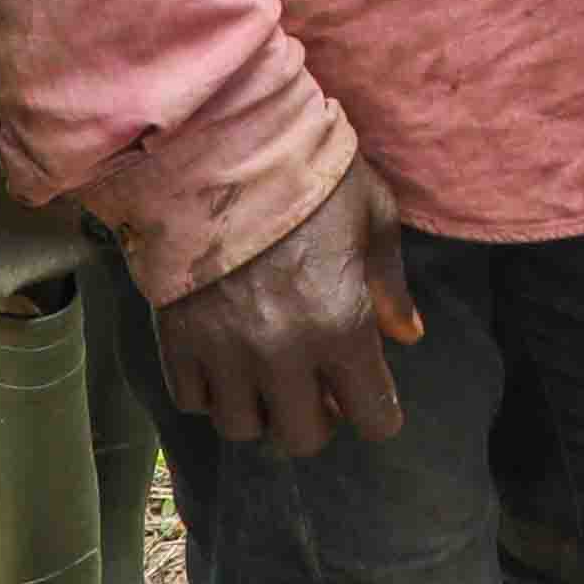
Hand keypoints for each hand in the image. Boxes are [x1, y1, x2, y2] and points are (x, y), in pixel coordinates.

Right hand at [159, 157, 424, 458]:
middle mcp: (283, 353)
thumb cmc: (305, 173)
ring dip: (260, 408)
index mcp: (342, 325)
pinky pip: (193, 401)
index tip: (368, 392)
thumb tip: (406, 335)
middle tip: (316, 385)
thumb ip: (389, 283)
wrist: (213, 145)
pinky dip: (210, 390)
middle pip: (303, 439)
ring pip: (243, 428)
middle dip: (317, 418)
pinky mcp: (177, 341)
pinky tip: (222, 357)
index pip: (374, 418)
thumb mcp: (371, 213)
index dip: (377, 409)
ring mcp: (225, 352)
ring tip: (265, 374)